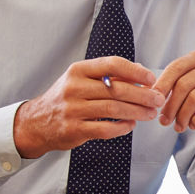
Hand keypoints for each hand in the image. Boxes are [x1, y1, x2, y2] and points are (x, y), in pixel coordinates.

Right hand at [14, 57, 162, 158]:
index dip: (135, 71)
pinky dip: (122, 127)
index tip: (151, 79)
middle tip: (158, 99)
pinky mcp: (74, 129)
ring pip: (114, 109)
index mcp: (78, 70)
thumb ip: (108, 75)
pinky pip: (105, 129)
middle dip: (143, 95)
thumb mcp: (81, 80)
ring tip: (150, 113)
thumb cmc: (65, 98)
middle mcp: (74, 88)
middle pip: (117, 89)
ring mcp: (73, 109)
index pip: (111, 64)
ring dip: (137, 112)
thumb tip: (140, 69)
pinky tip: (131, 125)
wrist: (36, 122)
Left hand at [153, 50, 194, 133]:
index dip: (162, 86)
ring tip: (178, 126)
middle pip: (183, 85)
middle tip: (164, 121)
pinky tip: (193, 125)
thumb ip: (172, 83)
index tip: (152, 102)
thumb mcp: (191, 84)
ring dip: (182, 116)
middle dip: (170, 106)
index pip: (176, 68)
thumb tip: (147, 91)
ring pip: (194, 99)